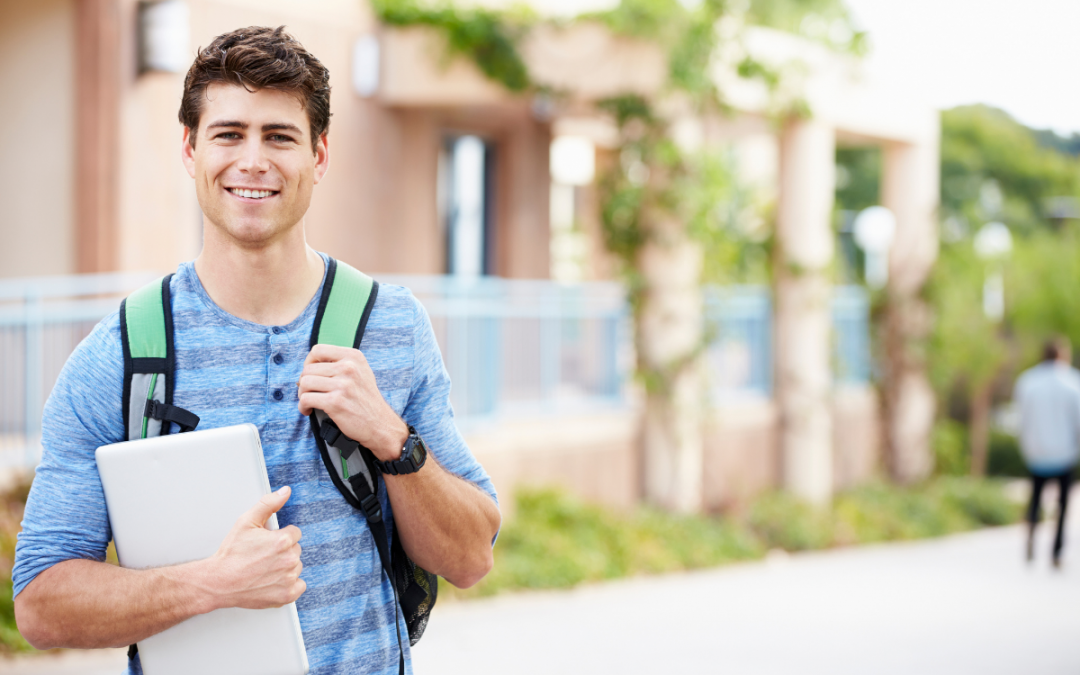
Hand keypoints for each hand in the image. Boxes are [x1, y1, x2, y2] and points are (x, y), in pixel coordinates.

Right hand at [209, 486, 304, 609]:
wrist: (218, 582)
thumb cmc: (231, 554)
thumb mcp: (246, 521)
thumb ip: (268, 503)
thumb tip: (285, 492)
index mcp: (282, 541)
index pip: (294, 533)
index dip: (280, 536)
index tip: (267, 543)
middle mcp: (289, 560)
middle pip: (296, 549)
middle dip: (283, 550)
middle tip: (263, 556)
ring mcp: (289, 579)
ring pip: (296, 566)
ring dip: (285, 566)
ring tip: (264, 569)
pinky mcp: (287, 595)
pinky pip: (299, 586)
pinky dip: (289, 584)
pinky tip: (273, 580)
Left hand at [297, 344, 408, 461]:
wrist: (380, 424)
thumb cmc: (366, 400)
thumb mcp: (360, 372)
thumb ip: (340, 363)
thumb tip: (310, 364)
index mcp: (354, 357)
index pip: (318, 350)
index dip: (309, 362)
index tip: (311, 374)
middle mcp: (349, 368)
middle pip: (308, 369)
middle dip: (304, 382)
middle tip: (310, 392)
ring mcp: (343, 385)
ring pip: (304, 383)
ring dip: (302, 394)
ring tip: (309, 401)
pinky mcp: (335, 402)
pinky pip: (306, 399)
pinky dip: (303, 406)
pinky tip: (309, 410)